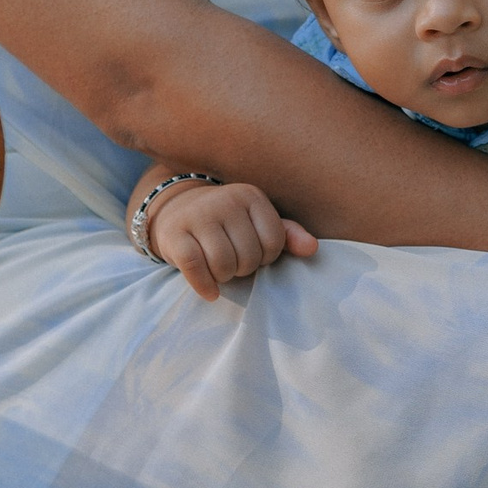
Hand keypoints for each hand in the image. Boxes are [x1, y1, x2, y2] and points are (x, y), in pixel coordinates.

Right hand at [143, 178, 316, 301]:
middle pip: (249, 256)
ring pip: (223, 265)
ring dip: (224, 277)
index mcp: (251, 196)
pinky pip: (195, 268)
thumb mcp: (257, 223)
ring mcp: (198, 215)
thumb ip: (287, 235)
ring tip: (220, 269)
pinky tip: (209, 290)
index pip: (275, 242)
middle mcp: (225, 200)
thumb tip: (312, 248)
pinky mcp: (174, 234)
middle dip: (243, 268)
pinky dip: (205, 286)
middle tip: (233, 262)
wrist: (178, 211)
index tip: (253, 252)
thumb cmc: (227, 224)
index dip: (266, 257)